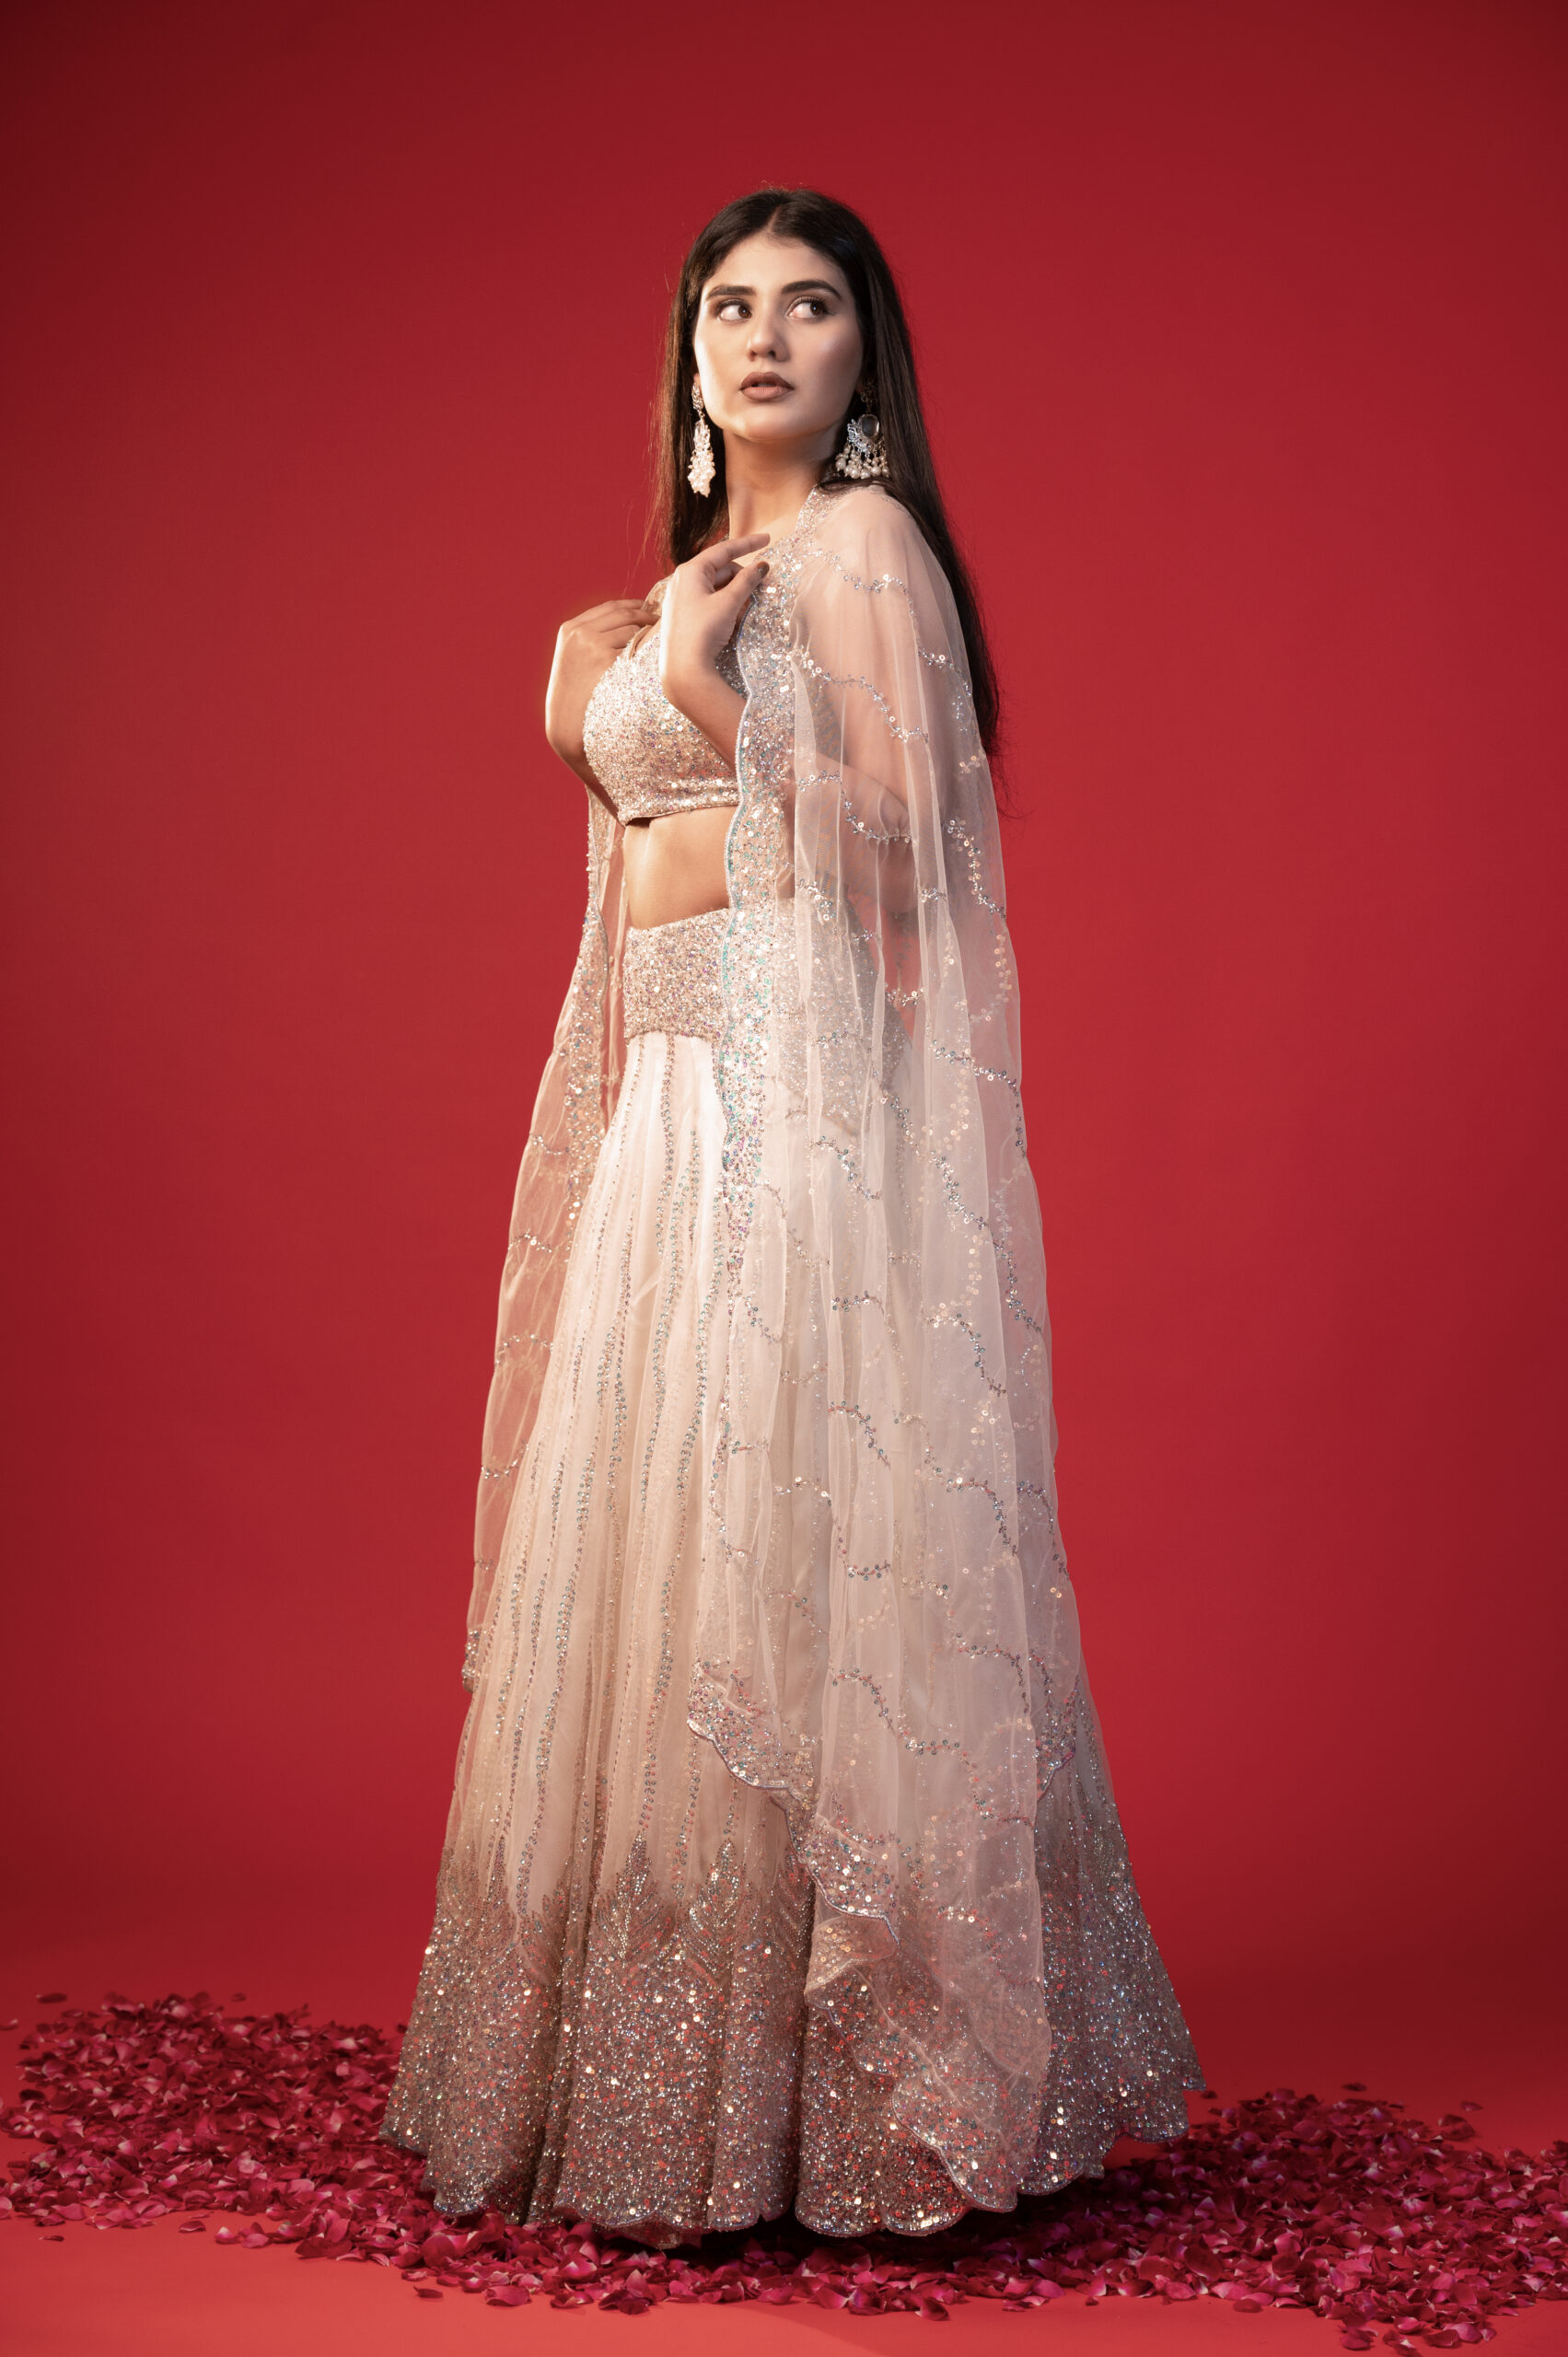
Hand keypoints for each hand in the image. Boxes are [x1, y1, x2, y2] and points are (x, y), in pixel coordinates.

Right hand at [545, 597, 656, 781]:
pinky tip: (655, 662)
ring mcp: (592, 645)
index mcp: (571, 628)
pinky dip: (646, 653)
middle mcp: (580, 632)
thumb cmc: (576, 696)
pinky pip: (635, 649)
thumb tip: (631, 622)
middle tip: (665, 622)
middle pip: (624, 614)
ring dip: (648, 637)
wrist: (566, 724)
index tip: (650, 608)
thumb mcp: (574, 658)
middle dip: (648, 616)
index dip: (634, 606)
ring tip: (660, 646)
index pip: (610, 607)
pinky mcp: (606, 660)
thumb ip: (593, 637)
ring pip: (632, 630)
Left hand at [659, 535, 767, 762]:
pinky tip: (734, 618)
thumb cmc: (703, 631)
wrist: (683, 668)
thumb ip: (747, 581)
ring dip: (735, 594)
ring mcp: (681, 598)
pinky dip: (724, 605)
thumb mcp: (729, 603)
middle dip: (742, 578)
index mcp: (690, 570)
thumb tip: (761, 566)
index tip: (767, 539)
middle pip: (721, 570)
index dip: (748, 544)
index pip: (724, 549)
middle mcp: (682, 580)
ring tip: (747, 608)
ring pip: (716, 587)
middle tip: (761, 589)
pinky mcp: (683, 616)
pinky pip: (708, 602)